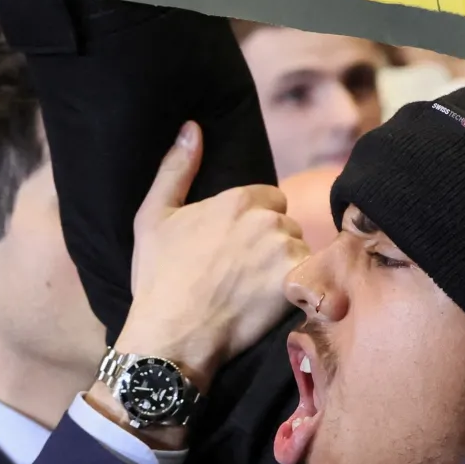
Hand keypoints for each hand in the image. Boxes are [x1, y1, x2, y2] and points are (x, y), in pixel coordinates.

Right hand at [111, 123, 308, 392]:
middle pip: (286, 225)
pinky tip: (278, 303)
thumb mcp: (152, 216)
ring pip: (299, 252)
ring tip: (253, 293)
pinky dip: (301, 289)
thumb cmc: (158, 279)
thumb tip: (192, 128)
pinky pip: (312, 279)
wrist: (171, 335)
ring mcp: (284, 252)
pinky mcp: (295, 284)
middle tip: (242, 273)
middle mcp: (267, 219)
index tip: (234, 248)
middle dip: (271, 244)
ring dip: (285, 268)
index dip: (253, 223)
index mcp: (238, 199)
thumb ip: (176, 168)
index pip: (269, 199)